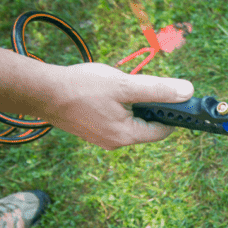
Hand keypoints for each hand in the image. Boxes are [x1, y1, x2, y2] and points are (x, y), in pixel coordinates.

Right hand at [44, 62, 193, 149]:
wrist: (40, 91)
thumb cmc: (81, 87)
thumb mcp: (125, 85)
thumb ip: (158, 90)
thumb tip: (188, 92)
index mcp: (127, 136)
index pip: (163, 130)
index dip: (171, 112)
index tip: (172, 95)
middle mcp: (116, 142)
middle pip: (148, 125)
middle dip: (148, 104)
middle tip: (136, 86)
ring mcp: (102, 137)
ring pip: (131, 120)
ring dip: (132, 102)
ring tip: (115, 87)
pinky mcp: (92, 130)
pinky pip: (115, 118)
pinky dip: (118, 105)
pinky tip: (104, 92)